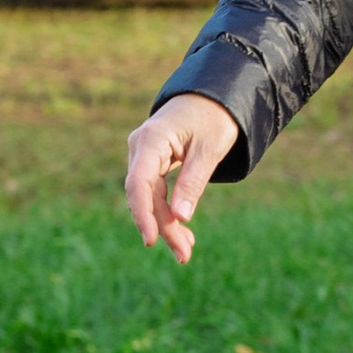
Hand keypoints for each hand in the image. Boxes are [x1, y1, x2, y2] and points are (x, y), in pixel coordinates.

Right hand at [123, 93, 243, 263]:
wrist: (212, 97)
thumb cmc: (214, 118)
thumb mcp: (210, 149)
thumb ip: (194, 182)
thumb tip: (181, 217)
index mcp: (151, 140)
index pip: (138, 183)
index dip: (142, 214)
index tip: (151, 240)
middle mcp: (140, 148)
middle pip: (145, 196)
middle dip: (163, 227)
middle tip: (185, 255)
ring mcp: (144, 156)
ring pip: (150, 198)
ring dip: (167, 224)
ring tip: (186, 250)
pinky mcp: (152, 163)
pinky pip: (156, 192)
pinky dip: (169, 211)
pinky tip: (182, 231)